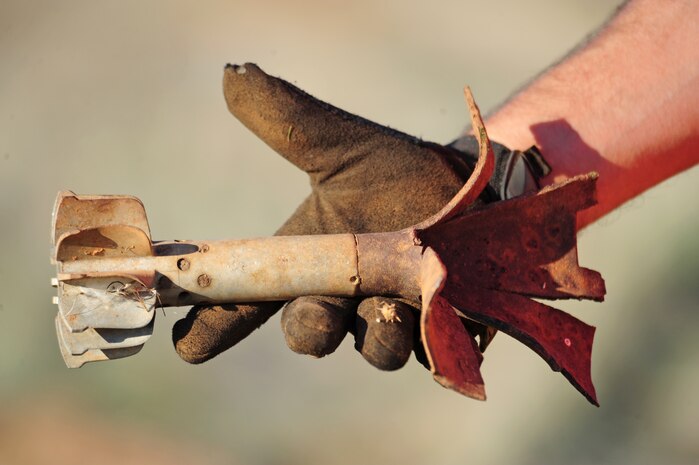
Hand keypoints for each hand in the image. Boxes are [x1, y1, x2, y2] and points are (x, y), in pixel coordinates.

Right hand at [172, 63, 500, 368]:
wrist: (478, 186)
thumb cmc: (403, 172)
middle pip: (308, 331)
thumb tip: (231, 73)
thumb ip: (288, 120)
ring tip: (392, 308)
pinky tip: (434, 309)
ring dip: (373, 334)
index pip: (252, 297)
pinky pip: (422, 352)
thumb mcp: (344, 146)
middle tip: (316, 317)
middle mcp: (343, 296)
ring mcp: (388, 318)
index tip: (186, 344)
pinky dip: (422, 338)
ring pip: (369, 348)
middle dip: (307, 329)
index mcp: (309, 259)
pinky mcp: (435, 332)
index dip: (217, 322)